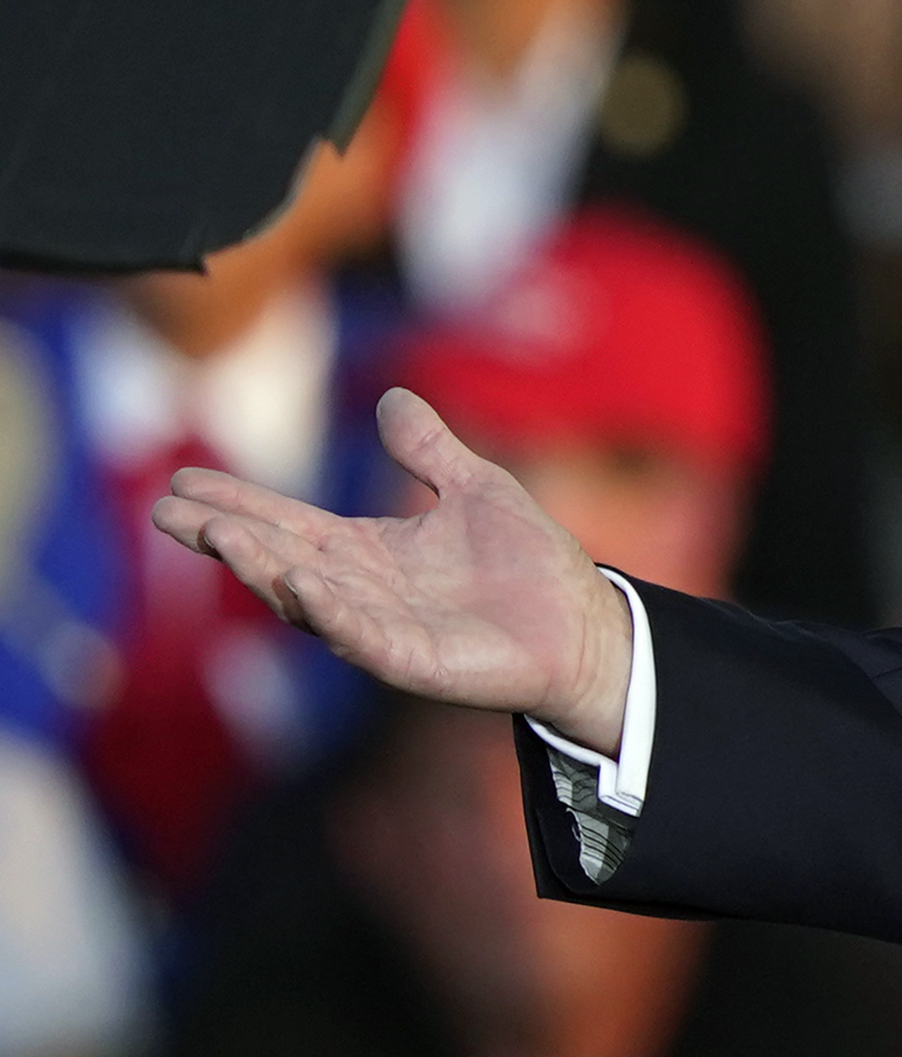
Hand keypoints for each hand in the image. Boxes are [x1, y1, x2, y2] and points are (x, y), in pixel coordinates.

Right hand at [151, 389, 633, 755]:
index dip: (238, 504)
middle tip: (166, 511)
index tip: (184, 481)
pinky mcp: (411, 660)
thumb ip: (428, 450)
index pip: (289, 523)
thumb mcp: (475, 488)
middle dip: (223, 535)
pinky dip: (329, 612)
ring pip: (304, 597)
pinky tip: (302, 583)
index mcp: (370, 551)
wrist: (581, 624)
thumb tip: (392, 397)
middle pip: (277, 558)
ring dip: (261, 568)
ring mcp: (380, 628)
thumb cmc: (529, 564)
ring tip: (219, 536)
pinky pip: (360, 635)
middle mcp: (361, 590)